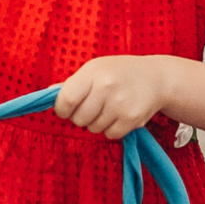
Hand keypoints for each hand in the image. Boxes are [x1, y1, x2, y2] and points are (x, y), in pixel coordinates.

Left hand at [55, 55, 172, 140]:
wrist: (156, 78)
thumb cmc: (120, 72)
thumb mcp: (95, 68)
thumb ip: (73, 83)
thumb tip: (48, 94)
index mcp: (93, 73)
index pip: (66, 100)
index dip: (62, 109)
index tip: (66, 108)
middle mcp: (106, 88)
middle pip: (78, 118)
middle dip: (80, 116)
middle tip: (92, 106)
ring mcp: (120, 105)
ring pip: (93, 128)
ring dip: (97, 122)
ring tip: (108, 107)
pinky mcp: (132, 119)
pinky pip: (109, 134)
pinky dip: (111, 129)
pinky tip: (119, 115)